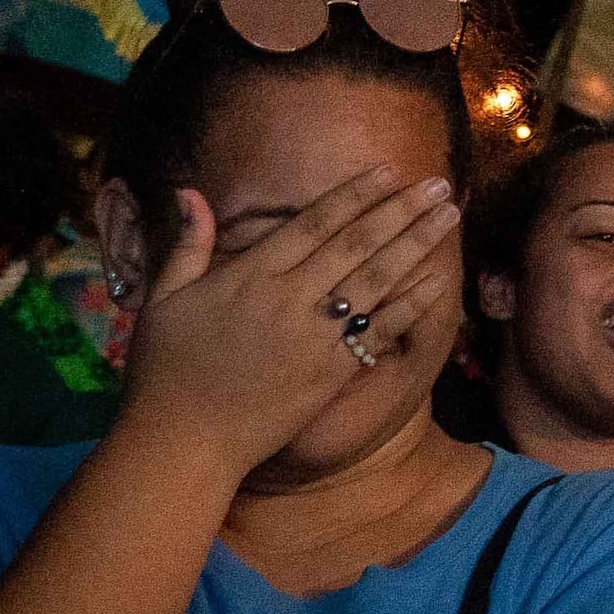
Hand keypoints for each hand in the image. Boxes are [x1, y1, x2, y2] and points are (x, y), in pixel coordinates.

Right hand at [113, 167, 461, 474]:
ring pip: (375, 279)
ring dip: (416, 243)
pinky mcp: (330, 373)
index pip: (314, 223)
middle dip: (400, 209)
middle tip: (437, 183)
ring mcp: (314, 337)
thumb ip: (187, 244)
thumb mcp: (164, 300)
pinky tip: (439, 282)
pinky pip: (379, 332)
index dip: (355, 194)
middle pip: (356, 243)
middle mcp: (289, 299)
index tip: (388, 170)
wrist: (183, 442)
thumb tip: (190, 192)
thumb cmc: (164, 371)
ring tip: (449, 214)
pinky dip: (411, 306)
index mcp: (250, 275)